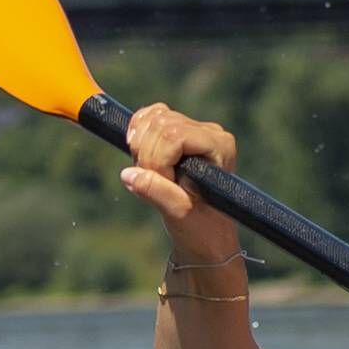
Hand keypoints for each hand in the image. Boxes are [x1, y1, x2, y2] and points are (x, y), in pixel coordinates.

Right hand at [118, 103, 244, 265]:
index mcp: (219, 146)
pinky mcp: (177, 130)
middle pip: (161, 124)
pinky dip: (137, 134)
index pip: (174, 136)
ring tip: (152, 175)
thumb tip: (129, 174)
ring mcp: (194, 128)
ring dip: (141, 148)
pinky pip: (148, 117)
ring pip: (152, 119)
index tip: (163, 184)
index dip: (158, 160)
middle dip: (147, 156)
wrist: (205, 231)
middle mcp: (209, 132)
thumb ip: (157, 192)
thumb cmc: (201, 226)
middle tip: (155, 182)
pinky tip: (140, 156)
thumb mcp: (180, 213)